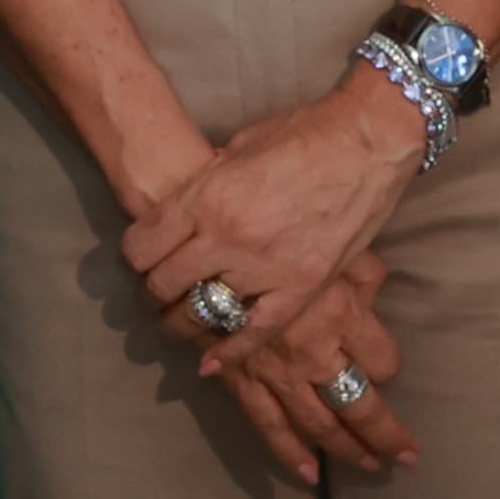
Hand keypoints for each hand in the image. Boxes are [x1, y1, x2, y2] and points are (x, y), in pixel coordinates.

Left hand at [123, 75, 427, 333]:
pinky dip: (230, 353)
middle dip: (151, 294)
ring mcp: (264, 268)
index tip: (138, 261)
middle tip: (154, 296)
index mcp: (205, 197)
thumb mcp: (236, 150)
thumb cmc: (301, 134)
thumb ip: (206, 185)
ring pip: (202, 314)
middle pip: (164, 283)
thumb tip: (184, 210)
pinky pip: (254, 333)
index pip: (142, 245)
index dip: (133, 257)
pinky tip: (211, 364)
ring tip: (177, 324)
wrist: (366, 143)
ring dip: (182, 324)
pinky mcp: (301, 289)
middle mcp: (227, 237)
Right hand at [205, 252, 415, 487]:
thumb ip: (361, 271)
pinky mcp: (242, 381)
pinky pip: (269, 426)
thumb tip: (378, 290)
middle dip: (386, 433)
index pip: (382, 361)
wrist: (203, 248)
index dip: (388, 366)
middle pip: (360, 404)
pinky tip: (311, 475)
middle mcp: (313, 351)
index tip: (384, 365)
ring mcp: (277, 372)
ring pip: (321, 424)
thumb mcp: (328, 246)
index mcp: (340, 312)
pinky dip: (291, 454)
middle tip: (407, 456)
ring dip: (349, 449)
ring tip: (372, 466)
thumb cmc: (276, 243)